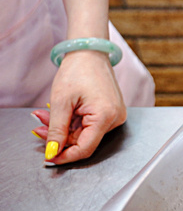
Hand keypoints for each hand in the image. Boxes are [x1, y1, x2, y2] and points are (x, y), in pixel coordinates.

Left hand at [35, 50, 126, 164]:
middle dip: (59, 137)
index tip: (48, 157)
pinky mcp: (110, 112)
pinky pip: (88, 125)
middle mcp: (115, 119)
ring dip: (63, 128)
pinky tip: (60, 113)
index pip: (85, 148)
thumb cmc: (78, 71)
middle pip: (83, 141)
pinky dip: (72, 122)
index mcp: (106, 116)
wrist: (90, 53)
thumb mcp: (61, 102)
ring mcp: (114, 115)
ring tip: (45, 113)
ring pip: (84, 134)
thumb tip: (53, 152)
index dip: (64, 155)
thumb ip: (57, 130)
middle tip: (39, 128)